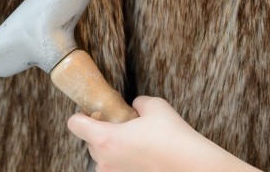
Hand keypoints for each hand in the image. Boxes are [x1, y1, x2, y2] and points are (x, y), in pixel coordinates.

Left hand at [68, 96, 261, 171]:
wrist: (194, 167)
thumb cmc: (173, 136)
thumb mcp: (154, 106)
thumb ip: (136, 103)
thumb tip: (133, 107)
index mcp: (106, 139)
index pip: (74, 124)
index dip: (82, 114)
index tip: (96, 111)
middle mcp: (105, 161)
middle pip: (89, 140)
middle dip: (102, 130)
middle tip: (123, 123)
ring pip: (102, 156)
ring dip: (112, 147)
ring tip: (135, 140)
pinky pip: (115, 168)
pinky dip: (123, 160)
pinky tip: (142, 154)